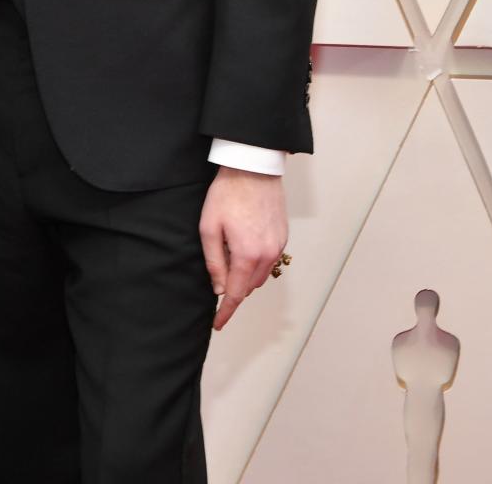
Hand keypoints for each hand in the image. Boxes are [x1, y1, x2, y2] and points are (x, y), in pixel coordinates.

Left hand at [199, 166, 286, 330]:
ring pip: (260, 275)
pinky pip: (269, 259)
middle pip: (249, 286)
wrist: (252, 168)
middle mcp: (267, 254)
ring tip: (229, 251)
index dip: (226, 312)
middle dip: (233, 286)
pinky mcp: (282, 236)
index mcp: (247, 255)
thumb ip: (214, 262)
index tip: (218, 323)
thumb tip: (219, 288)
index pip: (236, 294)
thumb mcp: (209, 227)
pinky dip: (256, 261)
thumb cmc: (228, 193)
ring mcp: (278, 245)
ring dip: (245, 274)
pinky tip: (243, 244)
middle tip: (217, 267)